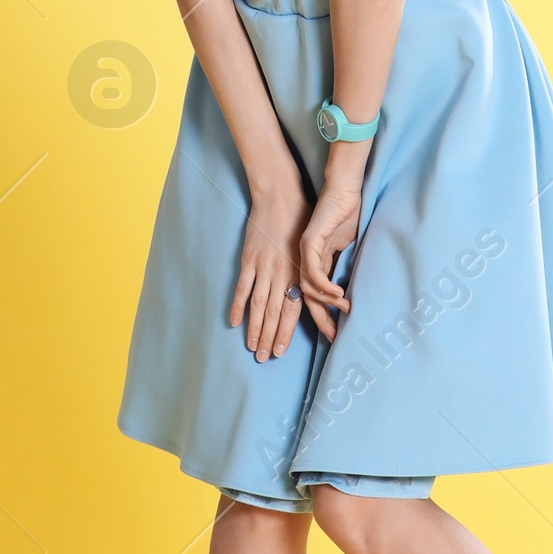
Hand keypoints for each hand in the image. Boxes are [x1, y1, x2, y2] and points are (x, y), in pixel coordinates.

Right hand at [231, 174, 330, 360]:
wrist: (280, 195)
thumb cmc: (302, 218)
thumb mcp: (313, 246)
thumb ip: (311, 270)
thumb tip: (317, 292)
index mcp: (300, 271)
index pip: (296, 309)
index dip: (289, 332)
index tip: (284, 351)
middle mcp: (284, 273)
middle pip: (276, 313)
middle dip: (271, 338)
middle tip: (265, 358)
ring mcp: (265, 267)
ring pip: (260, 305)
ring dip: (256, 329)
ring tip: (252, 348)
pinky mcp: (250, 258)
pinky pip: (243, 287)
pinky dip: (239, 306)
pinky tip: (235, 323)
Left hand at [298, 156, 362, 326]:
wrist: (343, 189)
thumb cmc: (348, 212)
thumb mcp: (347, 246)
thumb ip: (344, 266)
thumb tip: (353, 288)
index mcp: (314, 262)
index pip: (314, 296)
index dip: (324, 316)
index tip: (336, 333)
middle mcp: (305, 260)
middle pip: (307, 298)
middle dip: (320, 320)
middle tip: (334, 337)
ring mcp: (304, 252)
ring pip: (307, 289)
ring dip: (326, 304)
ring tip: (344, 311)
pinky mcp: (309, 243)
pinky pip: (313, 273)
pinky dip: (325, 287)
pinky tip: (339, 295)